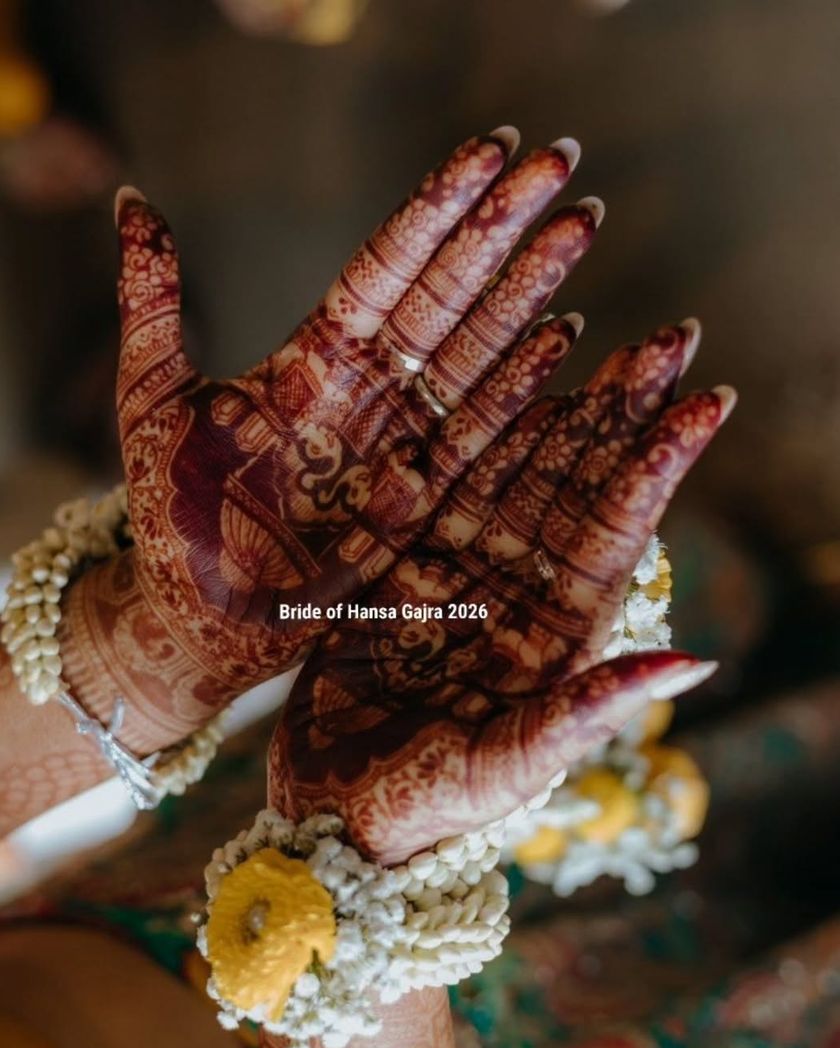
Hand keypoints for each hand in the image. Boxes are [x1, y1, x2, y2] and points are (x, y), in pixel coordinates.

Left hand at [110, 129, 599, 708]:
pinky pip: (476, 436)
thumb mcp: (152, 402)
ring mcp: (398, 443)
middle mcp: (367, 392)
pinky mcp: (419, 501)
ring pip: (474, 353)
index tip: (491, 148)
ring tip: (579, 225)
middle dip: (503, 229)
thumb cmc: (170, 517)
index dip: (437, 207)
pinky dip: (520, 388)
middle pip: (445, 295)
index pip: (385, 266)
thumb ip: (153, 306)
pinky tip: (563, 335)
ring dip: (530, 290)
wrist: (196, 616)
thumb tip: (135, 202)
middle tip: (563, 163)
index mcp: (312, 360)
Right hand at [268, 323, 734, 863]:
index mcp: (559, 635)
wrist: (336, 809)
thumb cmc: (428, 807)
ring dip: (555, 403)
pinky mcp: (405, 561)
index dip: (659, 467)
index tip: (706, 402)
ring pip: (514, 470)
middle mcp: (520, 591)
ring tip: (594, 329)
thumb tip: (695, 664)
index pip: (617, 535)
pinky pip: (439, 482)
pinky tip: (490, 378)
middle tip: (668, 338)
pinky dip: (464, 429)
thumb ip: (588, 712)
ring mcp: (463, 569)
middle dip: (624, 414)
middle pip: (577, 486)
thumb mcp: (510, 764)